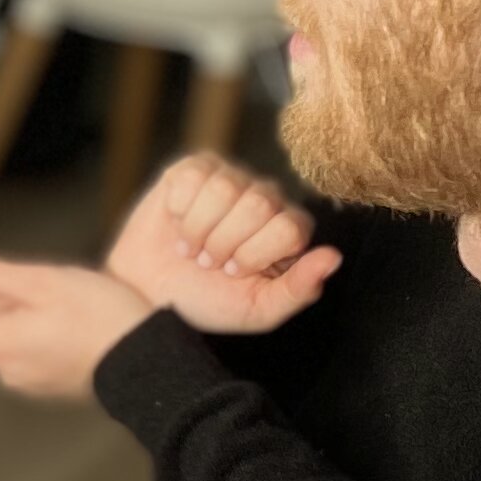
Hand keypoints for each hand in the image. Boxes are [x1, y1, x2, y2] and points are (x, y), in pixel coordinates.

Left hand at [0, 258, 153, 398]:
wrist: (147, 362)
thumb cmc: (97, 315)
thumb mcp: (42, 281)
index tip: (20, 280)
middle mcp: (4, 369)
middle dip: (12, 299)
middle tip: (56, 294)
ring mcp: (29, 382)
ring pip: (13, 334)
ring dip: (34, 315)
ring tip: (73, 312)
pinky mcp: (53, 386)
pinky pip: (37, 351)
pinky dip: (51, 335)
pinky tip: (82, 330)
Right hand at [104, 156, 340, 334]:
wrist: (147, 295)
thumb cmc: (205, 302)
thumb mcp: (257, 310)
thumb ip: (298, 289)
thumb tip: (334, 257)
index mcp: (288, 229)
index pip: (288, 227)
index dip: (254, 255)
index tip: (233, 273)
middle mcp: (265, 197)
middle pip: (257, 205)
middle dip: (224, 244)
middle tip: (208, 264)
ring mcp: (230, 179)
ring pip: (223, 189)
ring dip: (198, 230)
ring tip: (191, 248)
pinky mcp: (194, 170)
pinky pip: (193, 177)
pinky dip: (178, 210)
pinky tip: (176, 223)